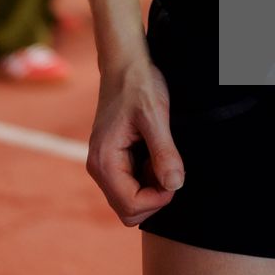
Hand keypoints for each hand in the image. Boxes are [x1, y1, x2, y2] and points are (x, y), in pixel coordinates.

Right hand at [87, 54, 183, 226]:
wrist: (125, 64)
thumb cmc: (138, 84)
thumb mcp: (156, 116)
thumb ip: (164, 152)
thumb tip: (175, 186)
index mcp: (104, 161)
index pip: (130, 206)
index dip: (158, 199)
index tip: (175, 176)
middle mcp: (99, 168)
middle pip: (128, 209)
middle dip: (154, 196)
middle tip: (169, 167)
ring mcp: (104, 165)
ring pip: (130, 199)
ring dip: (151, 187)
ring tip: (161, 156)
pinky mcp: (113, 159)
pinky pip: (130, 184)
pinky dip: (147, 177)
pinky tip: (155, 153)